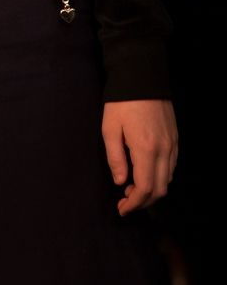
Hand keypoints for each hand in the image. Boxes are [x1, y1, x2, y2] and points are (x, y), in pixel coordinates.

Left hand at [101, 99, 177, 215]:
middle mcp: (164, 150)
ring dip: (153, 190)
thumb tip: (120, 181)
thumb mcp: (110, 128)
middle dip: (143, 202)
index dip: (133, 204)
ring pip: (168, 179)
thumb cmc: (121, 101)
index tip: (121, 209)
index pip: (145, 189)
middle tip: (126, 202)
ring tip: (133, 188)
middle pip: (160, 189)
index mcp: (146, 149)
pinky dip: (161, 176)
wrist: (141, 75)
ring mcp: (172, 144)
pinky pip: (172, 166)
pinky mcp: (175, 137)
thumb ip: (115, 158)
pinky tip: (146, 172)